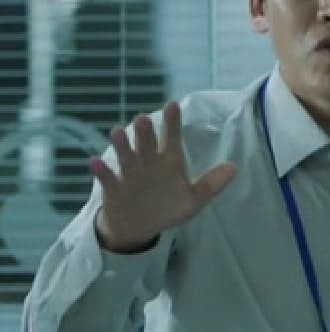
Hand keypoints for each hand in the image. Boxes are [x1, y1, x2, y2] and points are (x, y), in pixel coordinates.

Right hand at [88, 102, 235, 252]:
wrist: (140, 227)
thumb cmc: (167, 208)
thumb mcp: (193, 200)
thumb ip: (211, 184)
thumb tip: (233, 167)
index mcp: (169, 163)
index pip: (171, 138)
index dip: (172, 122)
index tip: (172, 104)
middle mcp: (148, 164)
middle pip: (146, 144)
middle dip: (144, 132)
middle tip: (143, 118)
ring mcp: (129, 175)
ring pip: (126, 156)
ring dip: (121, 145)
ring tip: (117, 131)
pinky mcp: (114, 189)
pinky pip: (107, 178)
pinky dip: (101, 171)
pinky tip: (94, 162)